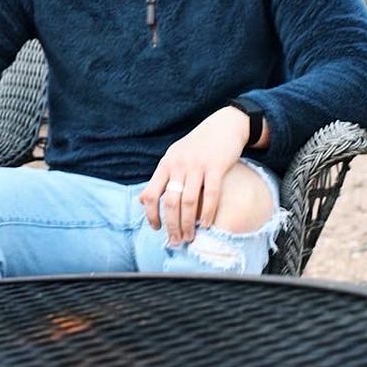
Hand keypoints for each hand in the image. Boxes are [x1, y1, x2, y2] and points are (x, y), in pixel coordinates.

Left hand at [140, 107, 248, 246]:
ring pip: (189, 201)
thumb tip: (142, 200)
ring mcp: (197, 165)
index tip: (156, 229)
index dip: (151, 215)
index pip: (151, 194)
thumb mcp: (174, 156)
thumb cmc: (198, 145)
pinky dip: (208, 212)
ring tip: (190, 237)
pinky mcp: (217, 166)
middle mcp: (178, 165)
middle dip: (172, 225)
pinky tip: (207, 224)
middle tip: (176, 241)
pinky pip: (211, 194)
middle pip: (170, 202)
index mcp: (165, 164)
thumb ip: (161, 177)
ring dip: (189, 223)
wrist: (224, 125)